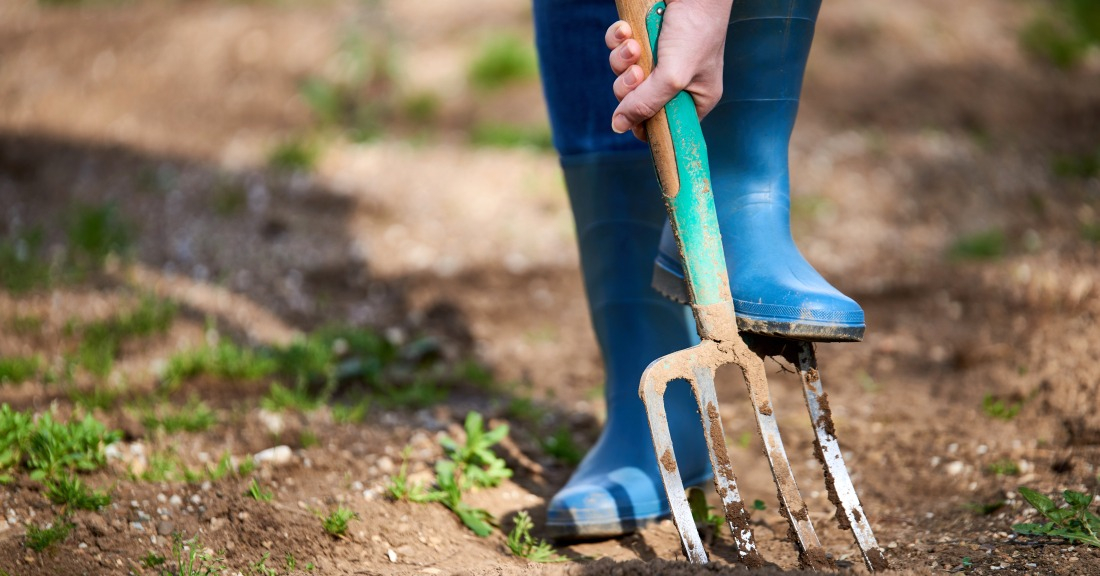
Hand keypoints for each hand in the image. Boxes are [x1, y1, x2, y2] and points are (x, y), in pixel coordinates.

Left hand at [605, 0, 731, 139]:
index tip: (631, 117)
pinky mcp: (641, 37)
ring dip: (622, 60)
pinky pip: (617, 48)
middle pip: (635, 102)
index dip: (642, 123)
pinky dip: (618, 40)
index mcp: (694, 98)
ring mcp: (656, 59)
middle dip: (629, 87)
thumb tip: (618, 126)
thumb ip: (646, 103)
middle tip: (638, 74)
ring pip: (622, 74)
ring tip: (634, 46)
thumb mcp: (674, 76)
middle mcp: (675, 82)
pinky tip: (626, 30)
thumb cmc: (696, 30)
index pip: (662, 125)